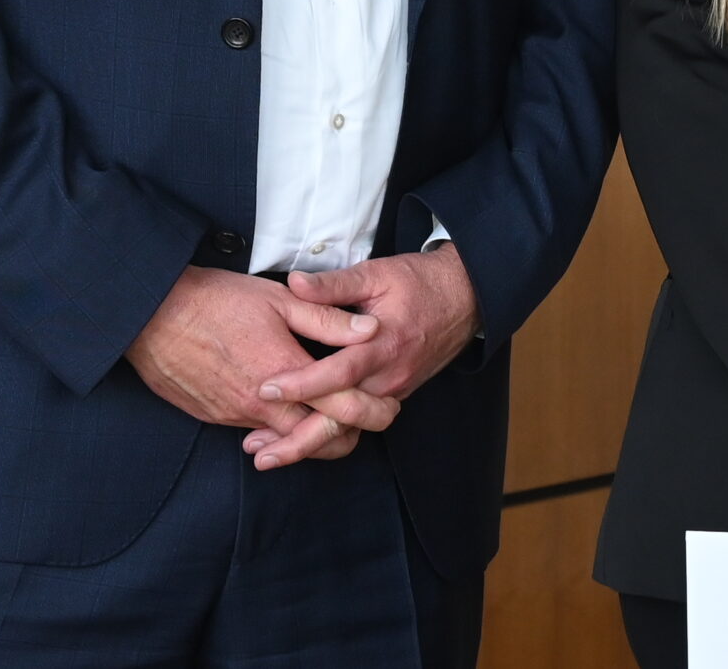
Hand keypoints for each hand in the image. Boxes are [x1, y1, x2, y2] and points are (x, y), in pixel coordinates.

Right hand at [125, 266, 399, 467]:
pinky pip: (256, 432)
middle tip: (366, 418)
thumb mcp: (280, 300)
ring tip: (330, 411)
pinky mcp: (214, 417)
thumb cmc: (218, 300)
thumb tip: (371, 332)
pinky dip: (277, 427)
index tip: (390, 408)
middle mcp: (262, 405)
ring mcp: (235, 416)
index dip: (373, 413)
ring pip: (287, 441)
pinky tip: (285, 406)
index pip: (343, 411)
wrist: (152, 315)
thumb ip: (328, 320)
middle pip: (319, 442)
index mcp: (286, 373)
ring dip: (311, 432)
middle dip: (348, 435)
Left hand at [245, 244, 482, 466]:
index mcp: (383, 344)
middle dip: (300, 441)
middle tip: (259, 453)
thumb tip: (293, 283)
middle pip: (342, 419)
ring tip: (269, 453)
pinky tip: (301, 436)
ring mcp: (395, 389)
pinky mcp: (396, 393)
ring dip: (310, 443)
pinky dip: (330, 434)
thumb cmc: (420, 281)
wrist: (468, 297)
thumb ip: (333, 284)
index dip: (301, 384)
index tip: (265, 389)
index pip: (338, 373)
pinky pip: (361, 422)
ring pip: (350, 428)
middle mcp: (390, 376)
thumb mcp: (377, 273)